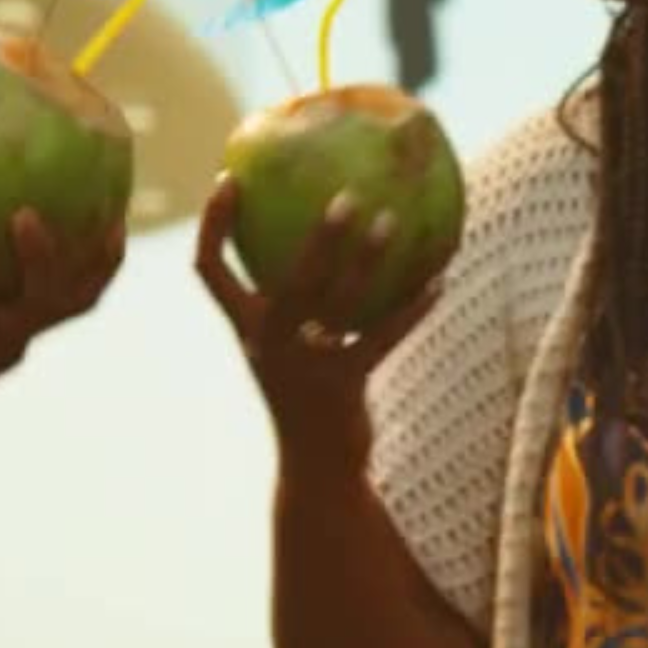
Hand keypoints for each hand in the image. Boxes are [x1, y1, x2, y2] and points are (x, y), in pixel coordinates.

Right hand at [194, 176, 441, 445]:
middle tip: (347, 195)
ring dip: (368, 260)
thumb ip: (290, 303)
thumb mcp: (285, 349)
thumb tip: (321, 237)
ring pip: (340, 301)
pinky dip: (412, 306)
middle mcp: (268, 342)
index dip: (213, 225)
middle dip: (317, 236)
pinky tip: (438, 279)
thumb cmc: (304, 395)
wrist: (316, 469)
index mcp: (246, 328)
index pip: (209, 270)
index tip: (228, 179)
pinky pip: (383, 334)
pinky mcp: (343, 384)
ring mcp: (305, 364)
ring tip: (393, 221)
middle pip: (289, 278)